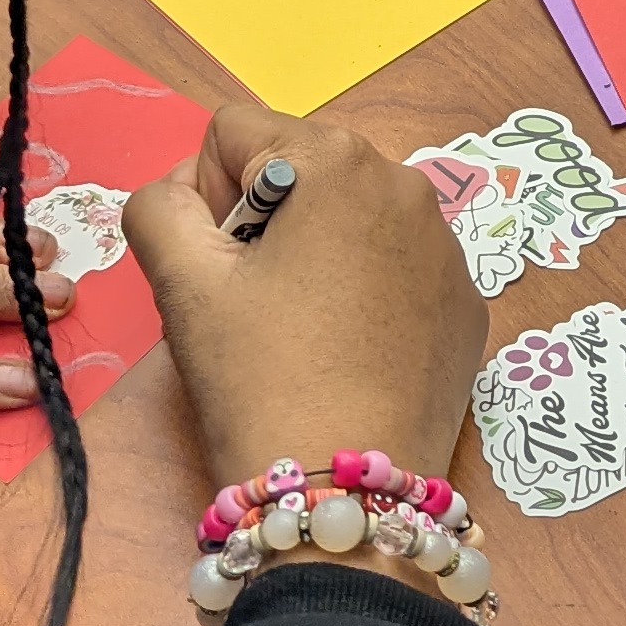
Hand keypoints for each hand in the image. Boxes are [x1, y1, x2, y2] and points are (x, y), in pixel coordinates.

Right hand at [130, 107, 486, 514]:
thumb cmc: (258, 375)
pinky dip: (365, 295)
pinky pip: (397, 269)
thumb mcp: (181, 282)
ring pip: (350, 220)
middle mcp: (407, 185)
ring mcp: (448, 249)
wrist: (345, 492)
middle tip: (252, 305)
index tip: (215, 267)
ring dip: (314, 255)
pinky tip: (348, 356)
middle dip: (263, 222)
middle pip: (300, 171)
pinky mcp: (467, 307)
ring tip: (301, 334)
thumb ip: (158, 205)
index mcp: (337, 160)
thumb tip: (181, 191)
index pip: (232, 133)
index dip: (203, 196)